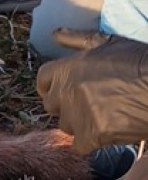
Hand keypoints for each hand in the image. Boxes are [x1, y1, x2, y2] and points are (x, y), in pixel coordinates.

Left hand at [37, 31, 147, 154]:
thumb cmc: (139, 62)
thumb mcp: (108, 43)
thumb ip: (77, 39)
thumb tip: (55, 34)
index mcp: (67, 68)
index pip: (42, 79)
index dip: (51, 85)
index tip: (61, 90)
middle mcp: (67, 91)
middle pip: (50, 105)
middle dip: (65, 105)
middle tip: (85, 104)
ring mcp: (78, 115)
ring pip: (66, 125)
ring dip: (78, 123)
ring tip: (101, 115)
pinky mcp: (92, 135)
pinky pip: (80, 144)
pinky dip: (91, 141)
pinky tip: (106, 132)